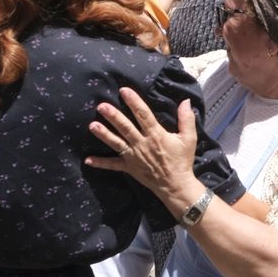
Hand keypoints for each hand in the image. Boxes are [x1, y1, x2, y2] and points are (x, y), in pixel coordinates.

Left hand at [87, 92, 202, 205]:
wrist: (176, 185)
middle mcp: (142, 144)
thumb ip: (186, 119)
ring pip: (116, 143)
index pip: (143, 115)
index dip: (134, 102)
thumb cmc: (182, 160)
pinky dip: (101, 163)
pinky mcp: (129, 167)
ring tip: (92, 125)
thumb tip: (186, 101)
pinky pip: (113, 165)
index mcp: (156, 135)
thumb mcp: (189, 138)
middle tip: (101, 106)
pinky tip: (88, 160)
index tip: (124, 90)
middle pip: (125, 127)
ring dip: (104, 134)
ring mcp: (133, 156)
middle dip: (113, 116)